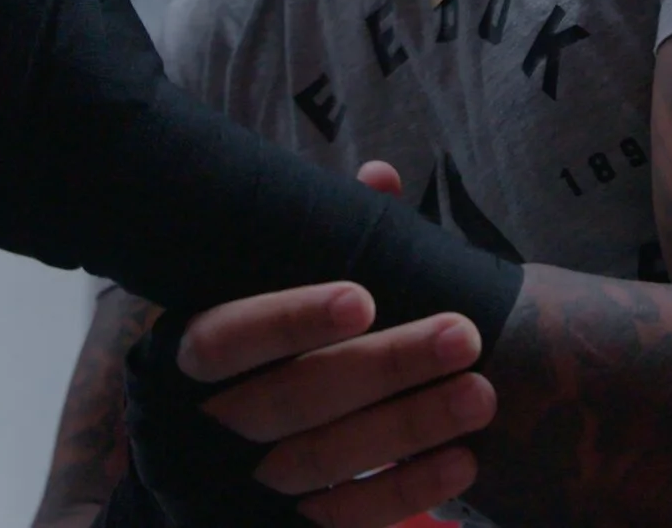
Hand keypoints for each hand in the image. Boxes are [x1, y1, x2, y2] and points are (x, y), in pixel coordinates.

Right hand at [183, 161, 497, 527]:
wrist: (204, 462)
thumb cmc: (255, 351)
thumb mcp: (264, 293)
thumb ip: (319, 241)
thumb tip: (379, 178)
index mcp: (190, 354)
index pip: (230, 338)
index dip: (292, 319)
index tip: (365, 298)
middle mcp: (207, 423)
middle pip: (292, 399)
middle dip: (385, 366)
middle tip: (465, 335)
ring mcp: (241, 483)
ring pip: (322, 460)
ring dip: (409, 427)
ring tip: (481, 396)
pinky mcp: (279, 526)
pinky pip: (342, 517)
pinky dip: (404, 490)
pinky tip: (462, 463)